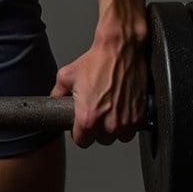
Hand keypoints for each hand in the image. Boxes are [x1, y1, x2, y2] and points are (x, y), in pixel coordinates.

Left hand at [49, 32, 147, 146]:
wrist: (120, 50)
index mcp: (87, 118)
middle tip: (96, 111)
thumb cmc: (96, 61)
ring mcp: (125, 123)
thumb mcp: (66, 75)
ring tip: (109, 109)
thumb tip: (53, 101)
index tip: (81, 125)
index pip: (81, 141)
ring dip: (112, 127)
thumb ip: (57, 93)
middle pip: (100, 140)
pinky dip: (127, 123)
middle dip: (97, 128)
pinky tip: (121, 107)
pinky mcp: (139, 118)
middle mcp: (108, 124)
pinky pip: (131, 130)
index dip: (79, 132)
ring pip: (116, 137)